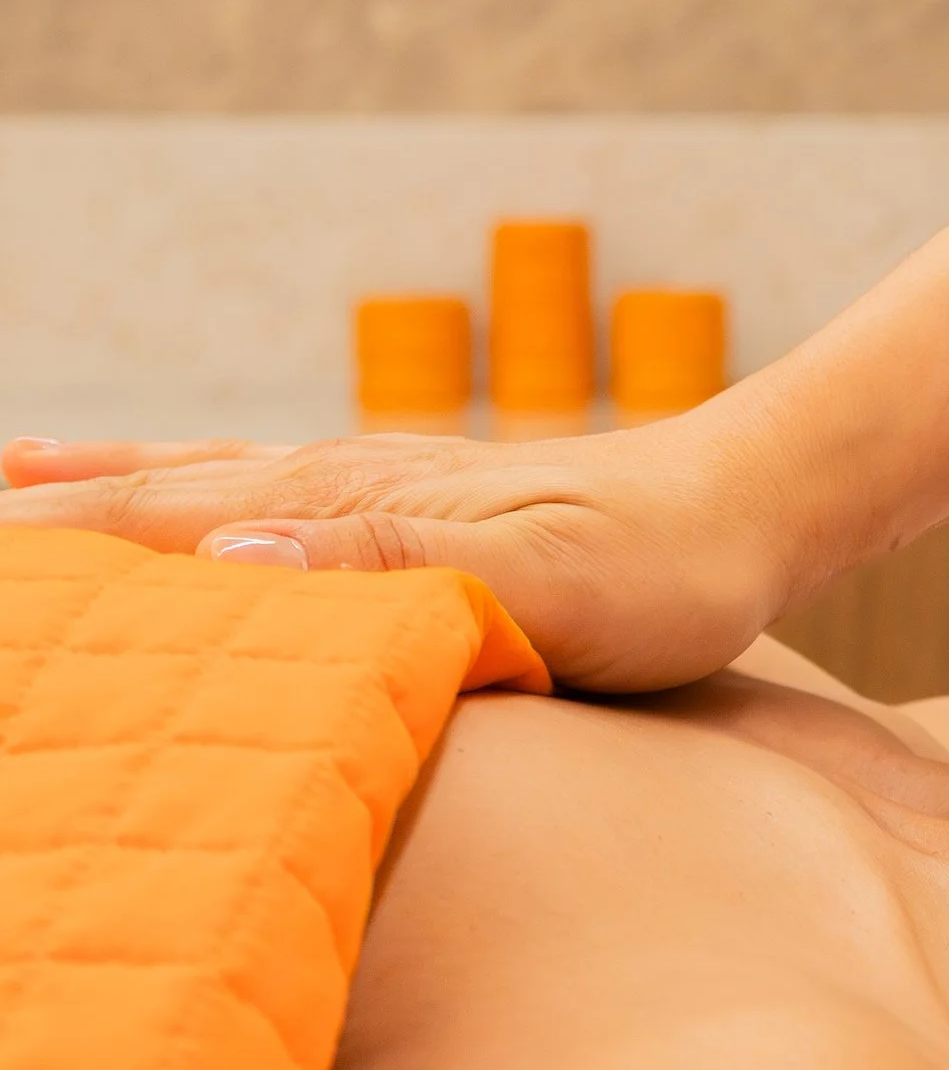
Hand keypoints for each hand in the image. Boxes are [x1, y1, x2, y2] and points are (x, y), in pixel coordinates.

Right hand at [0, 394, 806, 691]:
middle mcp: (337, 484)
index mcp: (351, 511)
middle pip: (152, 500)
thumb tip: (228, 563)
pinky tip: (134, 485)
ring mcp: (363, 484)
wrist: (756, 508)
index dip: (58, 559)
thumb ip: (397, 573)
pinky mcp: (397, 501)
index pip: (165, 531)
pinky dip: (159, 483)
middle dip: (42, 529)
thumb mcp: (545, 586)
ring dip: (85, 498)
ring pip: (187, 487)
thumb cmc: (663, 572)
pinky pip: (240, 487)